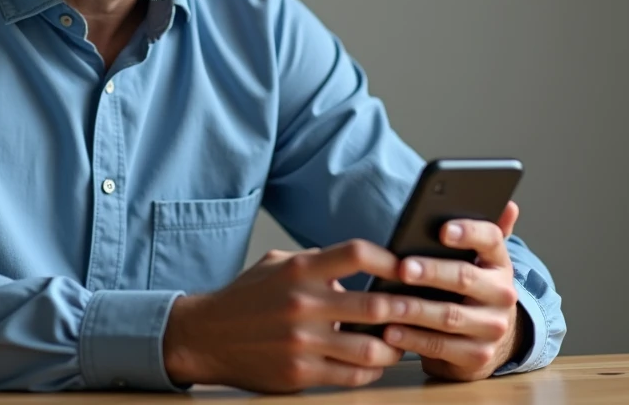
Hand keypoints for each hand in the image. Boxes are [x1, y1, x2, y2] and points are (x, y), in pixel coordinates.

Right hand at [162, 240, 407, 393]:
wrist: (206, 336)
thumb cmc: (245, 299)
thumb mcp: (276, 265)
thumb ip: (315, 261)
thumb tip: (355, 266)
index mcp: (299, 270)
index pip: (356, 253)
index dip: (388, 259)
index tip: (405, 266)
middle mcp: (303, 303)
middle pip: (375, 304)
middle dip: (406, 308)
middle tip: (421, 309)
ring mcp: (302, 341)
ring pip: (370, 348)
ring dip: (393, 346)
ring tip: (400, 341)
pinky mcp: (300, 372)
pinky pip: (351, 376)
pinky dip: (370, 371)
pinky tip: (373, 363)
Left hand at [382, 201, 523, 381]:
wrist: (486, 341)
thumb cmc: (470, 290)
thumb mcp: (478, 261)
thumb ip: (484, 232)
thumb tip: (509, 204)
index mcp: (500, 263)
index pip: (492, 240)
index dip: (468, 233)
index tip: (441, 229)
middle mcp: (502, 294)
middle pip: (465, 277)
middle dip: (431, 271)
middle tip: (403, 267)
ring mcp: (492, 328)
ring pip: (450, 316)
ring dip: (415, 308)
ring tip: (386, 302)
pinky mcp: (477, 356)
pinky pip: (441, 346)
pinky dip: (413, 338)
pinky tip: (390, 330)